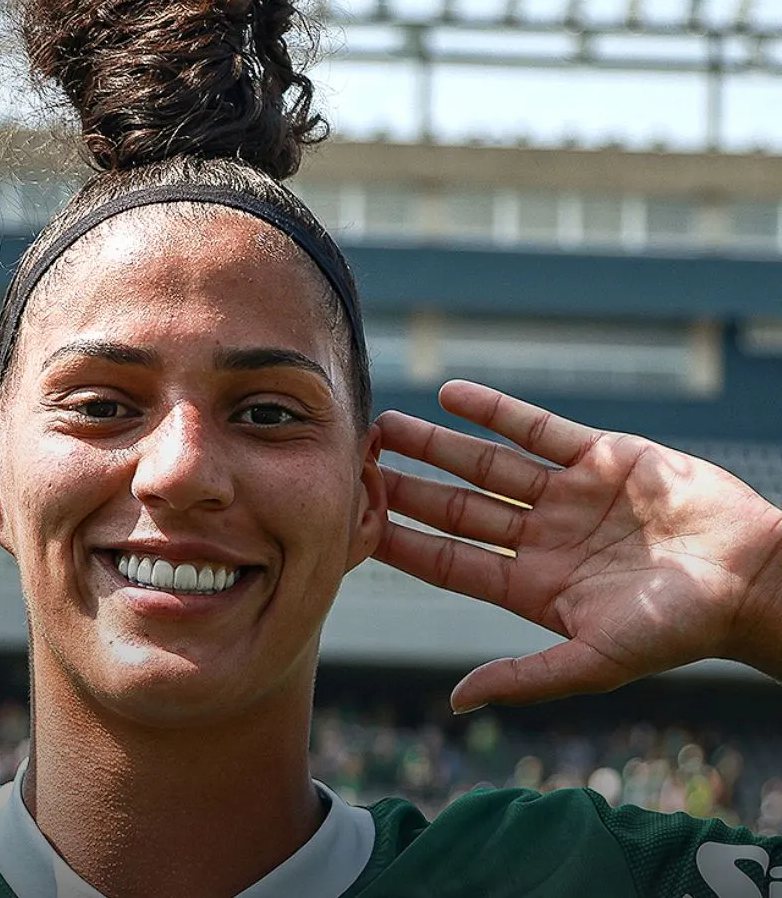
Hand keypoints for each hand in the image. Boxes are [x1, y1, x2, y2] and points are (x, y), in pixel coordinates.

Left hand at [374, 381, 781, 711]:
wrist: (754, 578)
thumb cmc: (680, 629)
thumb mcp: (596, 660)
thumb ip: (526, 676)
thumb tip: (457, 701)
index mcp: (531, 586)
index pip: (449, 561)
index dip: (402, 541)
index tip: (355, 523)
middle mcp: (540, 537)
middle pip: (456, 507)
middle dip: (406, 486)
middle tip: (353, 465)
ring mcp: (567, 495)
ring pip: (486, 463)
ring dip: (436, 444)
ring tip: (387, 425)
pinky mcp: (601, 457)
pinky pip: (538, 428)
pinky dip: (496, 410)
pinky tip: (451, 395)